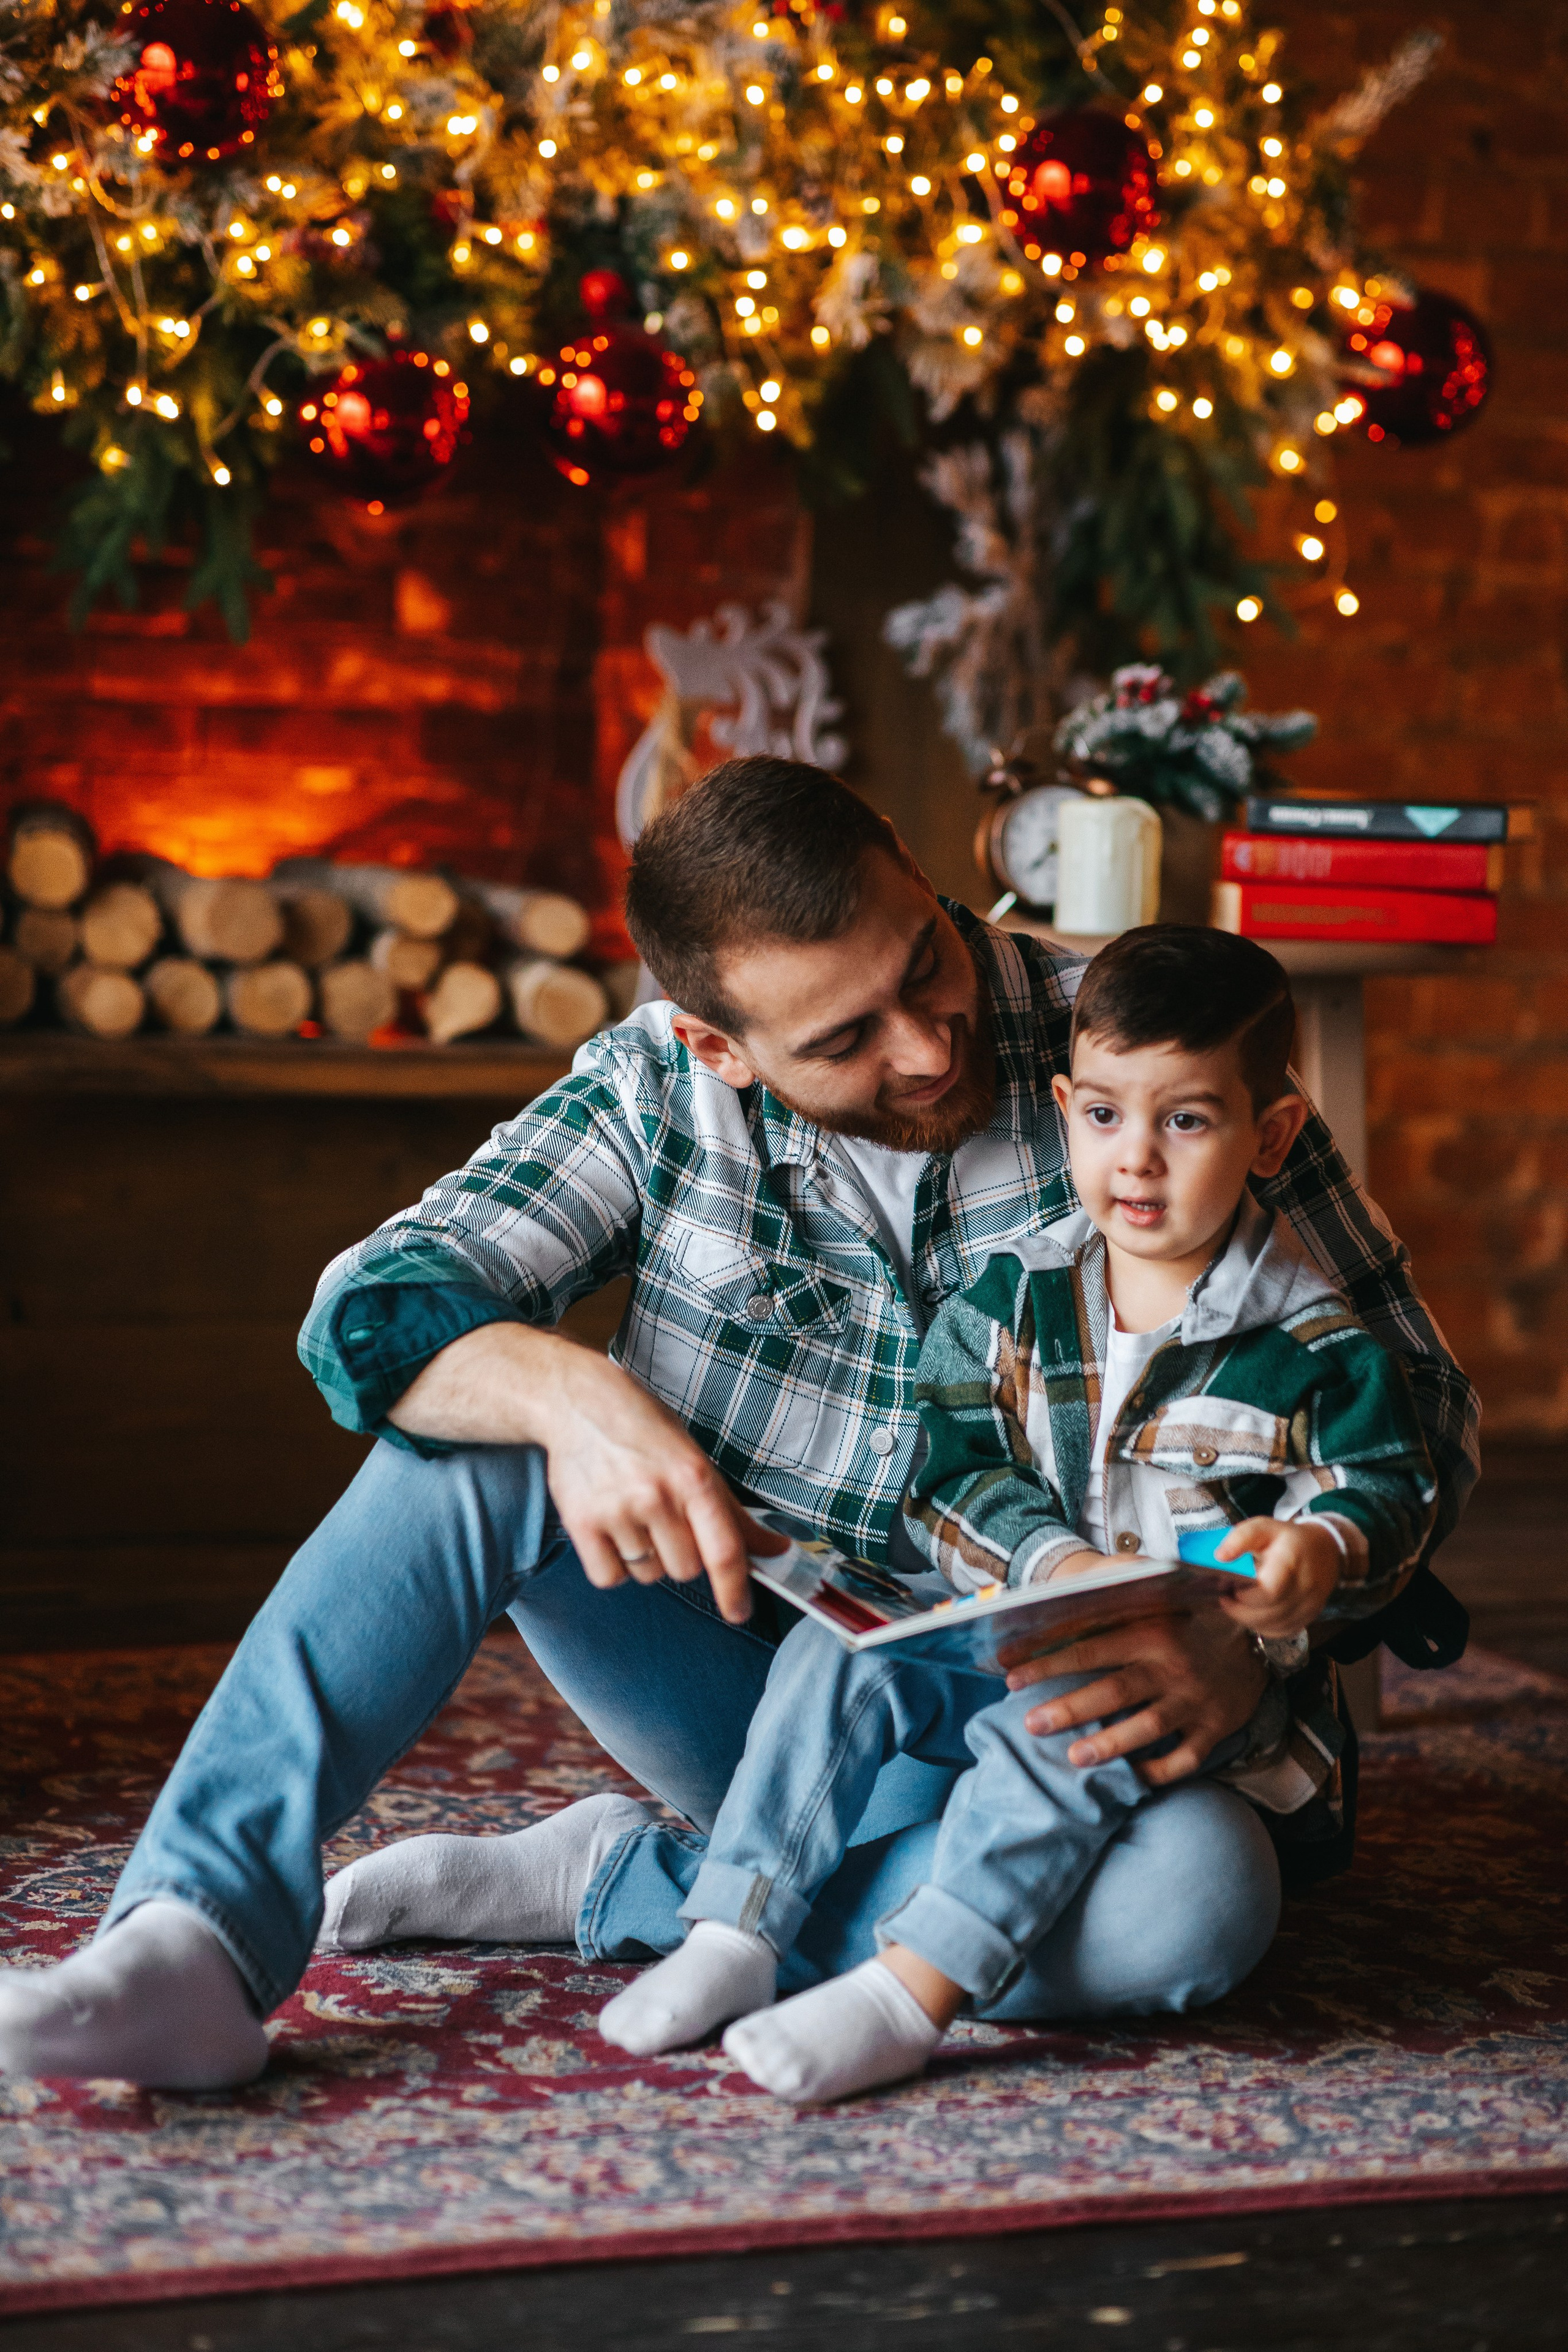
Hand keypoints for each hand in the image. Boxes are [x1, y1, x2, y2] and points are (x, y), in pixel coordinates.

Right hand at [388, 1323, 786, 1623]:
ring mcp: (617, 1510)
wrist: (578, 1403)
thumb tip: (776, 1551)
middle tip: (664, 1520)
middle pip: (686, 1569)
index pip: (723, 1550)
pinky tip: (610, 1530)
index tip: (739, 1613)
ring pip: (649, 1574)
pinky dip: (613, 1565)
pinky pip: (610, 1578)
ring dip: (647, 1558)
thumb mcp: (695, 1460)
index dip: (735, 1589)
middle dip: (681, 1555)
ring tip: (633, 1515)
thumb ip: (733, 1513)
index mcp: (694, 1477)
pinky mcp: (581, 1523)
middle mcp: (657, 1495)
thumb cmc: (645, 1431)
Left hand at [1003, 1604, 1267, 1785]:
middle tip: (1030, 1723)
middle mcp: (1172, 1667)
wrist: (1257, 1638)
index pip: (1090, 1648)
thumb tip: (1056, 1596)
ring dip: (1109, 1744)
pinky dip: (1159, 1772)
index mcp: (1152, 1631)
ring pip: (1147, 1728)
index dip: (1048, 1662)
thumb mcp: (1155, 1601)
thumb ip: (1113, 1600)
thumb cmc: (1187, 1620)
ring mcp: (1195, 1701)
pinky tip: (1129, 1779)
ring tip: (1073, 1757)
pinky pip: (1185, 1758)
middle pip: (1113, 1692)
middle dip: (1069, 1708)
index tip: (1009, 1674)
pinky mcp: (1214, 1728)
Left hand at [1217, 1516, 1342, 1640]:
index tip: (1230, 1588)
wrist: (1324, 1549)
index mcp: (1291, 1559)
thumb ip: (1240, 1538)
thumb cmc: (1288, 1539)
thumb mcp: (1263, 1527)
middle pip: (1268, 1613)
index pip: (1269, 1591)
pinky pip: (1281, 1631)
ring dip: (1249, 1619)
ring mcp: (1310, 1604)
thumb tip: (1220, 1556)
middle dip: (1240, 1609)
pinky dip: (1264, 1626)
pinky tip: (1256, 1612)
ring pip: (1273, 1626)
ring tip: (1239, 1603)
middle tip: (1228, 1597)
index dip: (1245, 1596)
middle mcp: (1305, 1585)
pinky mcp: (1310, 1617)